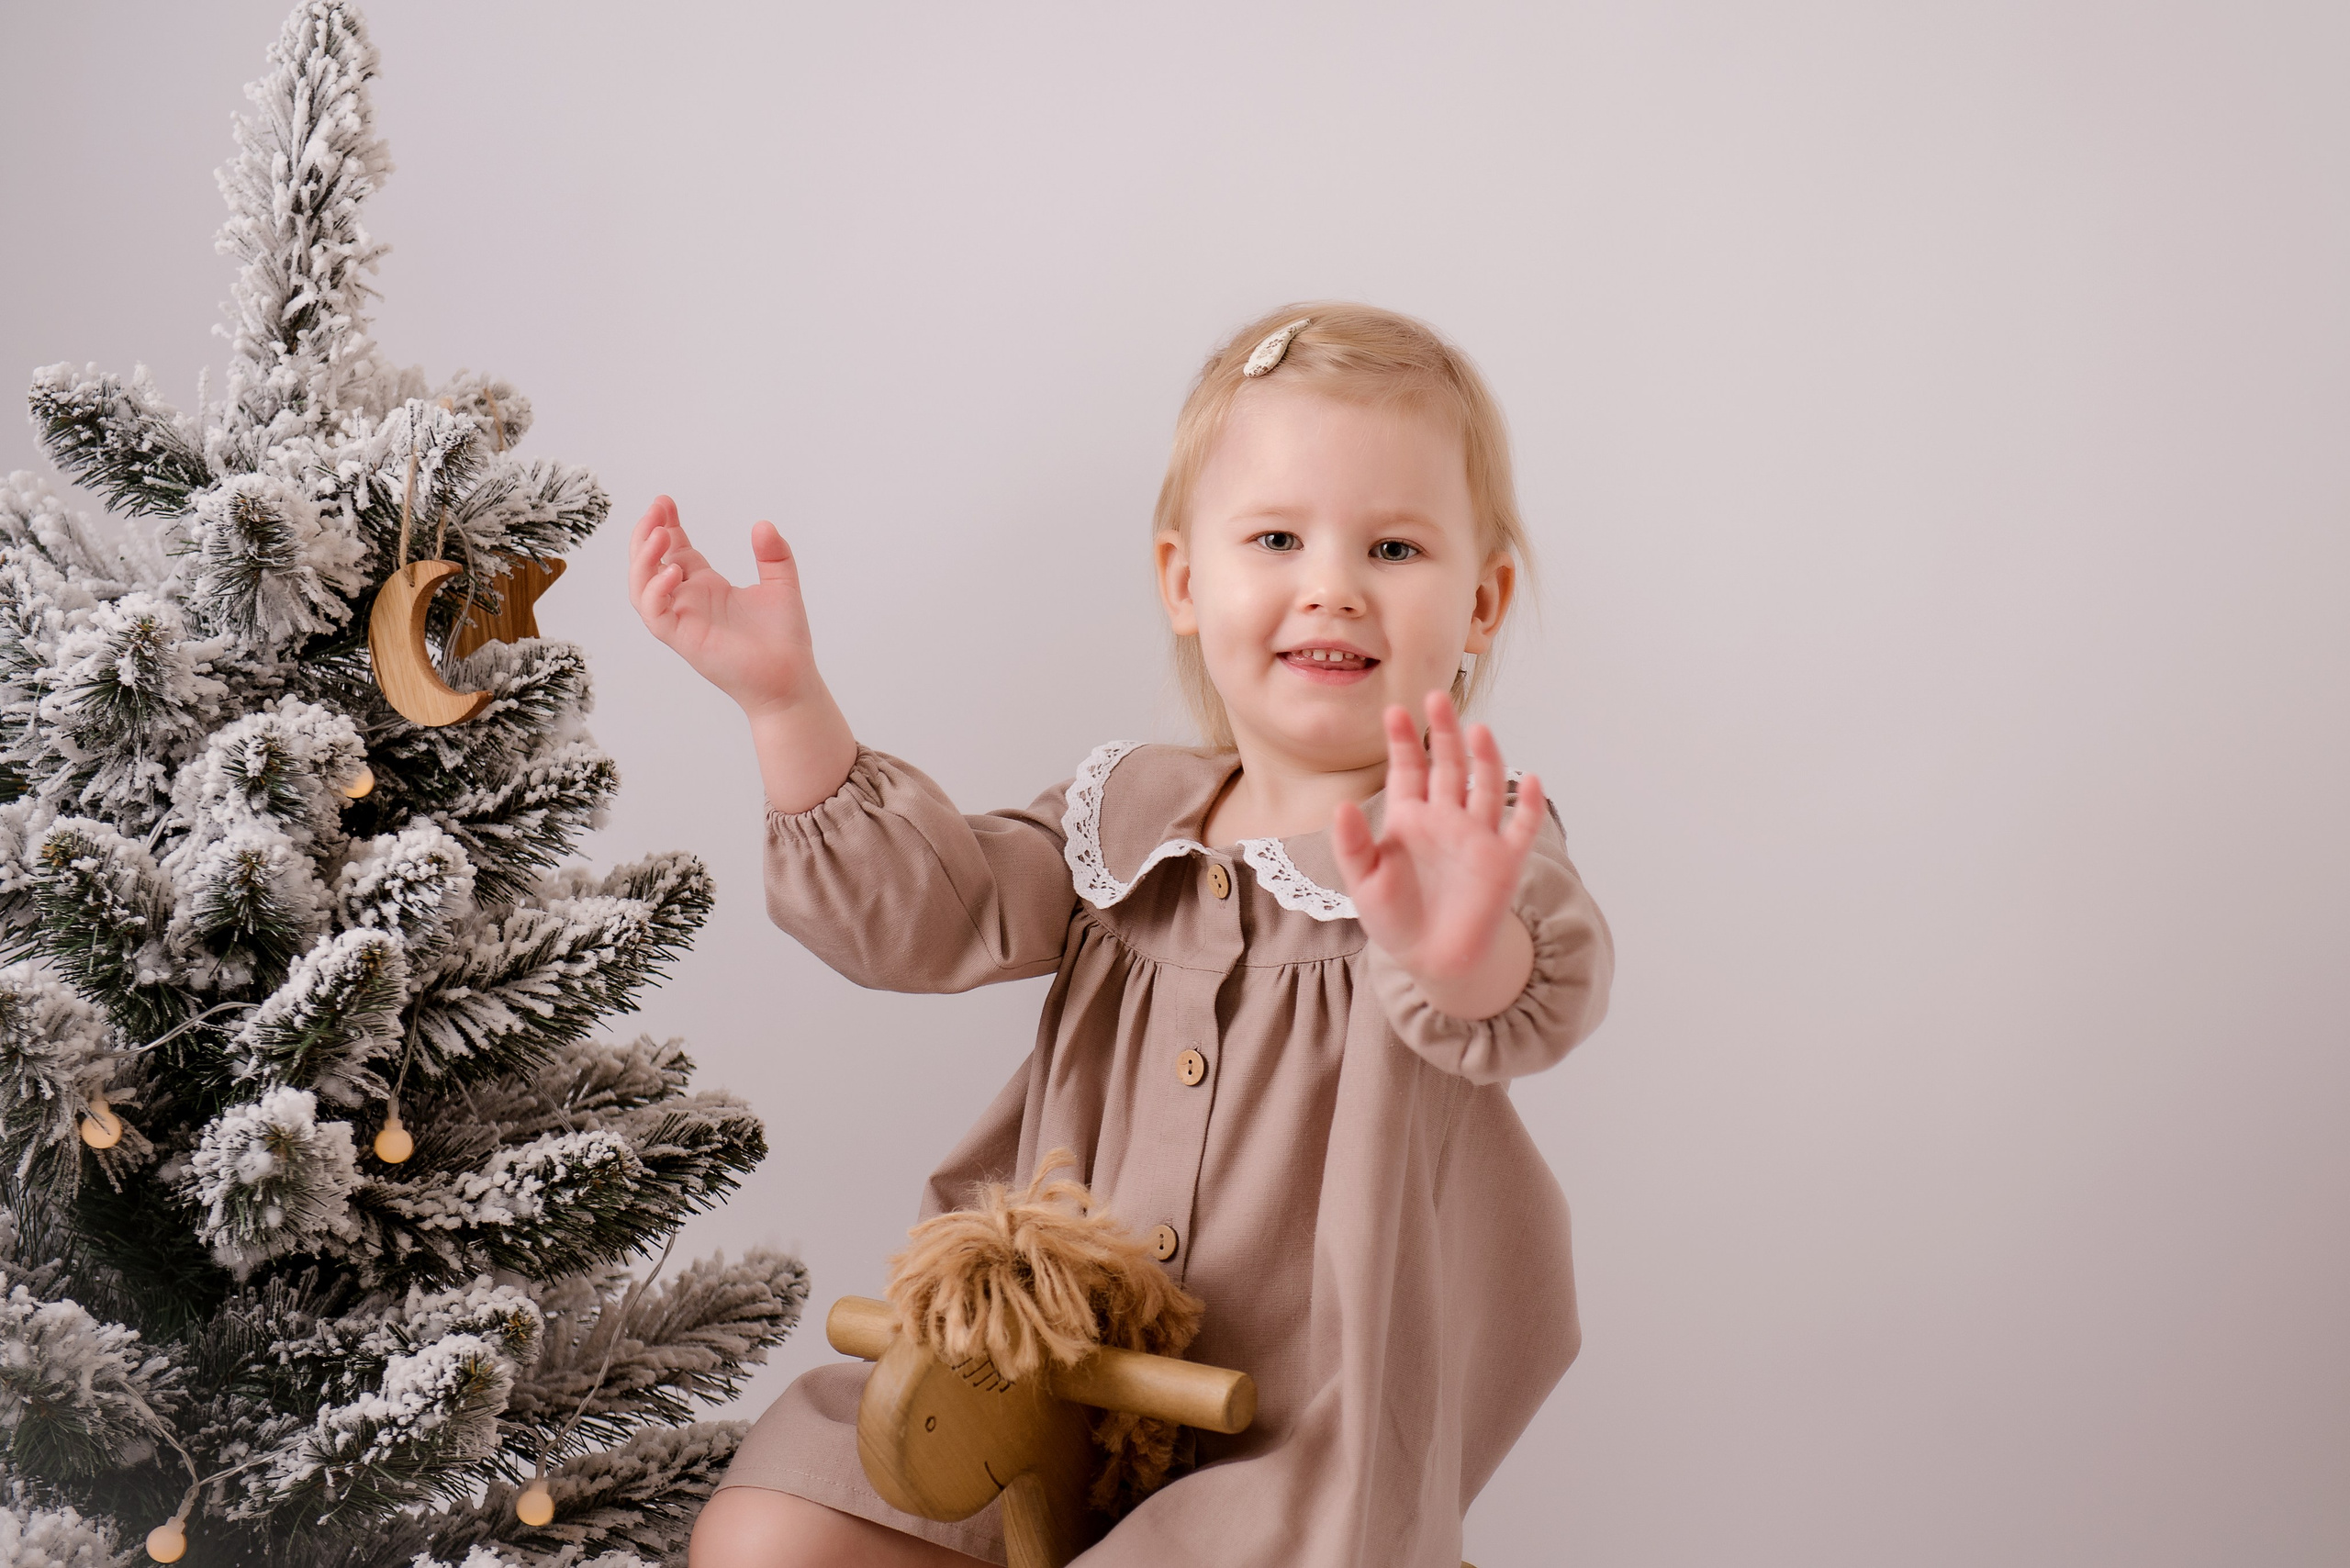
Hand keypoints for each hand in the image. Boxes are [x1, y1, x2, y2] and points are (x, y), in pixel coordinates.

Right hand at [627, 495, 817, 718]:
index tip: (665, 501)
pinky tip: (674, 572)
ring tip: (660, 535)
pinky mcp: (683, 639)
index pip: (675, 549)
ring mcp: (683, 620)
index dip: (666, 524)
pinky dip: (655, 591)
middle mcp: (689, 601)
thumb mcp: (782, 584)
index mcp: (707, 586)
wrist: (790, 678)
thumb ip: (774, 554)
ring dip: (643, 559)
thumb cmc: (784, 639)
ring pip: (641, 587)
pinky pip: (654, 614)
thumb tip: (763, 524)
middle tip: (657, 508)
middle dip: (647, 534)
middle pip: (650, 562)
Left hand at [1331, 692, 1542, 1017]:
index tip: (1394, 710)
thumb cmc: (1394, 918)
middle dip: (1443, 733)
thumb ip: (1351, 845)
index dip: (1403, 740)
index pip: (1408, 769)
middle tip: (1436, 698)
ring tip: (1477, 729)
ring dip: (1484, 759)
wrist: (1431, 959)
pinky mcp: (1504, 862)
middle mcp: (1445, 818)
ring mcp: (1477, 837)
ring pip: (1486, 787)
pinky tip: (1528, 780)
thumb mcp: (1362, 882)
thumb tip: (1340, 805)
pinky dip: (1528, 805)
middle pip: (1448, 765)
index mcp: (1409, 818)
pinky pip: (1521, 828)